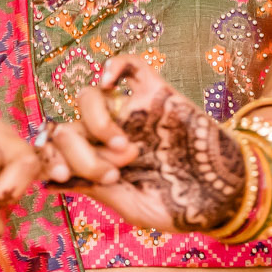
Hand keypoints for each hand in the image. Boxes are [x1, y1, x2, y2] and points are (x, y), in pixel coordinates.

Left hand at [50, 55, 247, 233]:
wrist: (226, 194)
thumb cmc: (180, 206)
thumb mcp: (130, 206)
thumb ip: (93, 188)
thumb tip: (46, 181)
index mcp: (98, 162)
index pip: (57, 148)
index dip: (51, 159)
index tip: (60, 177)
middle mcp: (109, 134)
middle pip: (68, 125)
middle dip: (83, 153)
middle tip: (115, 173)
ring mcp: (132, 112)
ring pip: (89, 96)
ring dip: (98, 123)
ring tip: (127, 149)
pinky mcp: (158, 94)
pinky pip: (131, 66)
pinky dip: (114, 65)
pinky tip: (109, 80)